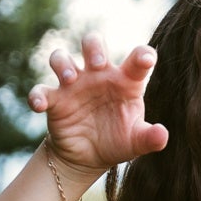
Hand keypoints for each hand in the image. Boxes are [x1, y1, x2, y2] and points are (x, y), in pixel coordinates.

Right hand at [28, 31, 168, 182]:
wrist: (89, 157)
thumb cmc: (117, 140)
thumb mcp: (135, 142)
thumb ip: (149, 138)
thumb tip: (162, 136)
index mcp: (125, 81)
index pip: (136, 60)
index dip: (142, 55)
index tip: (147, 59)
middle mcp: (98, 76)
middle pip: (92, 43)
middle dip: (92, 47)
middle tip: (96, 63)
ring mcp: (74, 85)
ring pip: (62, 58)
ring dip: (63, 63)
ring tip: (69, 78)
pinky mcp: (55, 101)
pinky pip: (41, 91)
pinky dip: (37, 95)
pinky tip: (39, 104)